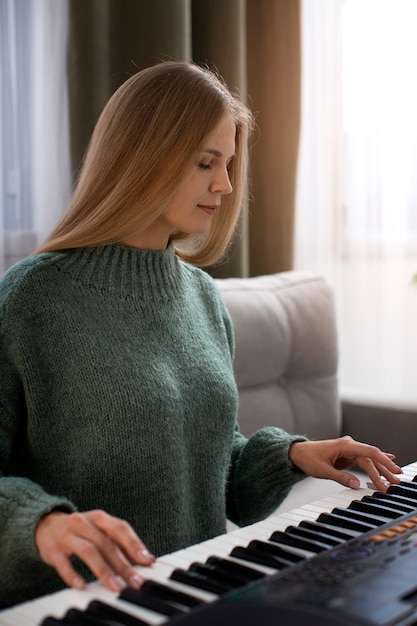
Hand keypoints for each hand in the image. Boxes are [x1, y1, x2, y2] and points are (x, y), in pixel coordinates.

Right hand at [35, 509, 154, 591]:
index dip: (134, 544)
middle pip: (106, 543)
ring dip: (103, 570)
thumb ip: (120, 543)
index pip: (120, 528)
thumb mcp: (99, 530)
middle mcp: (84, 523)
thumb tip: (145, 559)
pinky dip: (72, 575)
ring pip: (88, 551)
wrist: (46, 525)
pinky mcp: (53, 550)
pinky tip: (81, 585)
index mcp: (99, 517)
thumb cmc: (81, 530)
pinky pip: (63, 563)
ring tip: (115, 586)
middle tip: (135, 581)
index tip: (147, 561)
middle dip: (123, 564)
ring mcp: (67, 535)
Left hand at [288, 435, 402, 491]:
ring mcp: (349, 450)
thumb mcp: (323, 470)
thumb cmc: (307, 458)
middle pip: (371, 457)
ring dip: (381, 469)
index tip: (392, 470)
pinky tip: (388, 460)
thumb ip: (341, 477)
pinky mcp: (347, 455)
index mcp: (345, 445)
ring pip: (369, 460)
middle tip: (396, 480)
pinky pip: (364, 460)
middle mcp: (349, 445)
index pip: (369, 452)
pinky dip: (375, 463)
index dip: (383, 461)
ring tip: (393, 479)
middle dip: (384, 469)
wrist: (298, 453)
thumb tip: (356, 484)